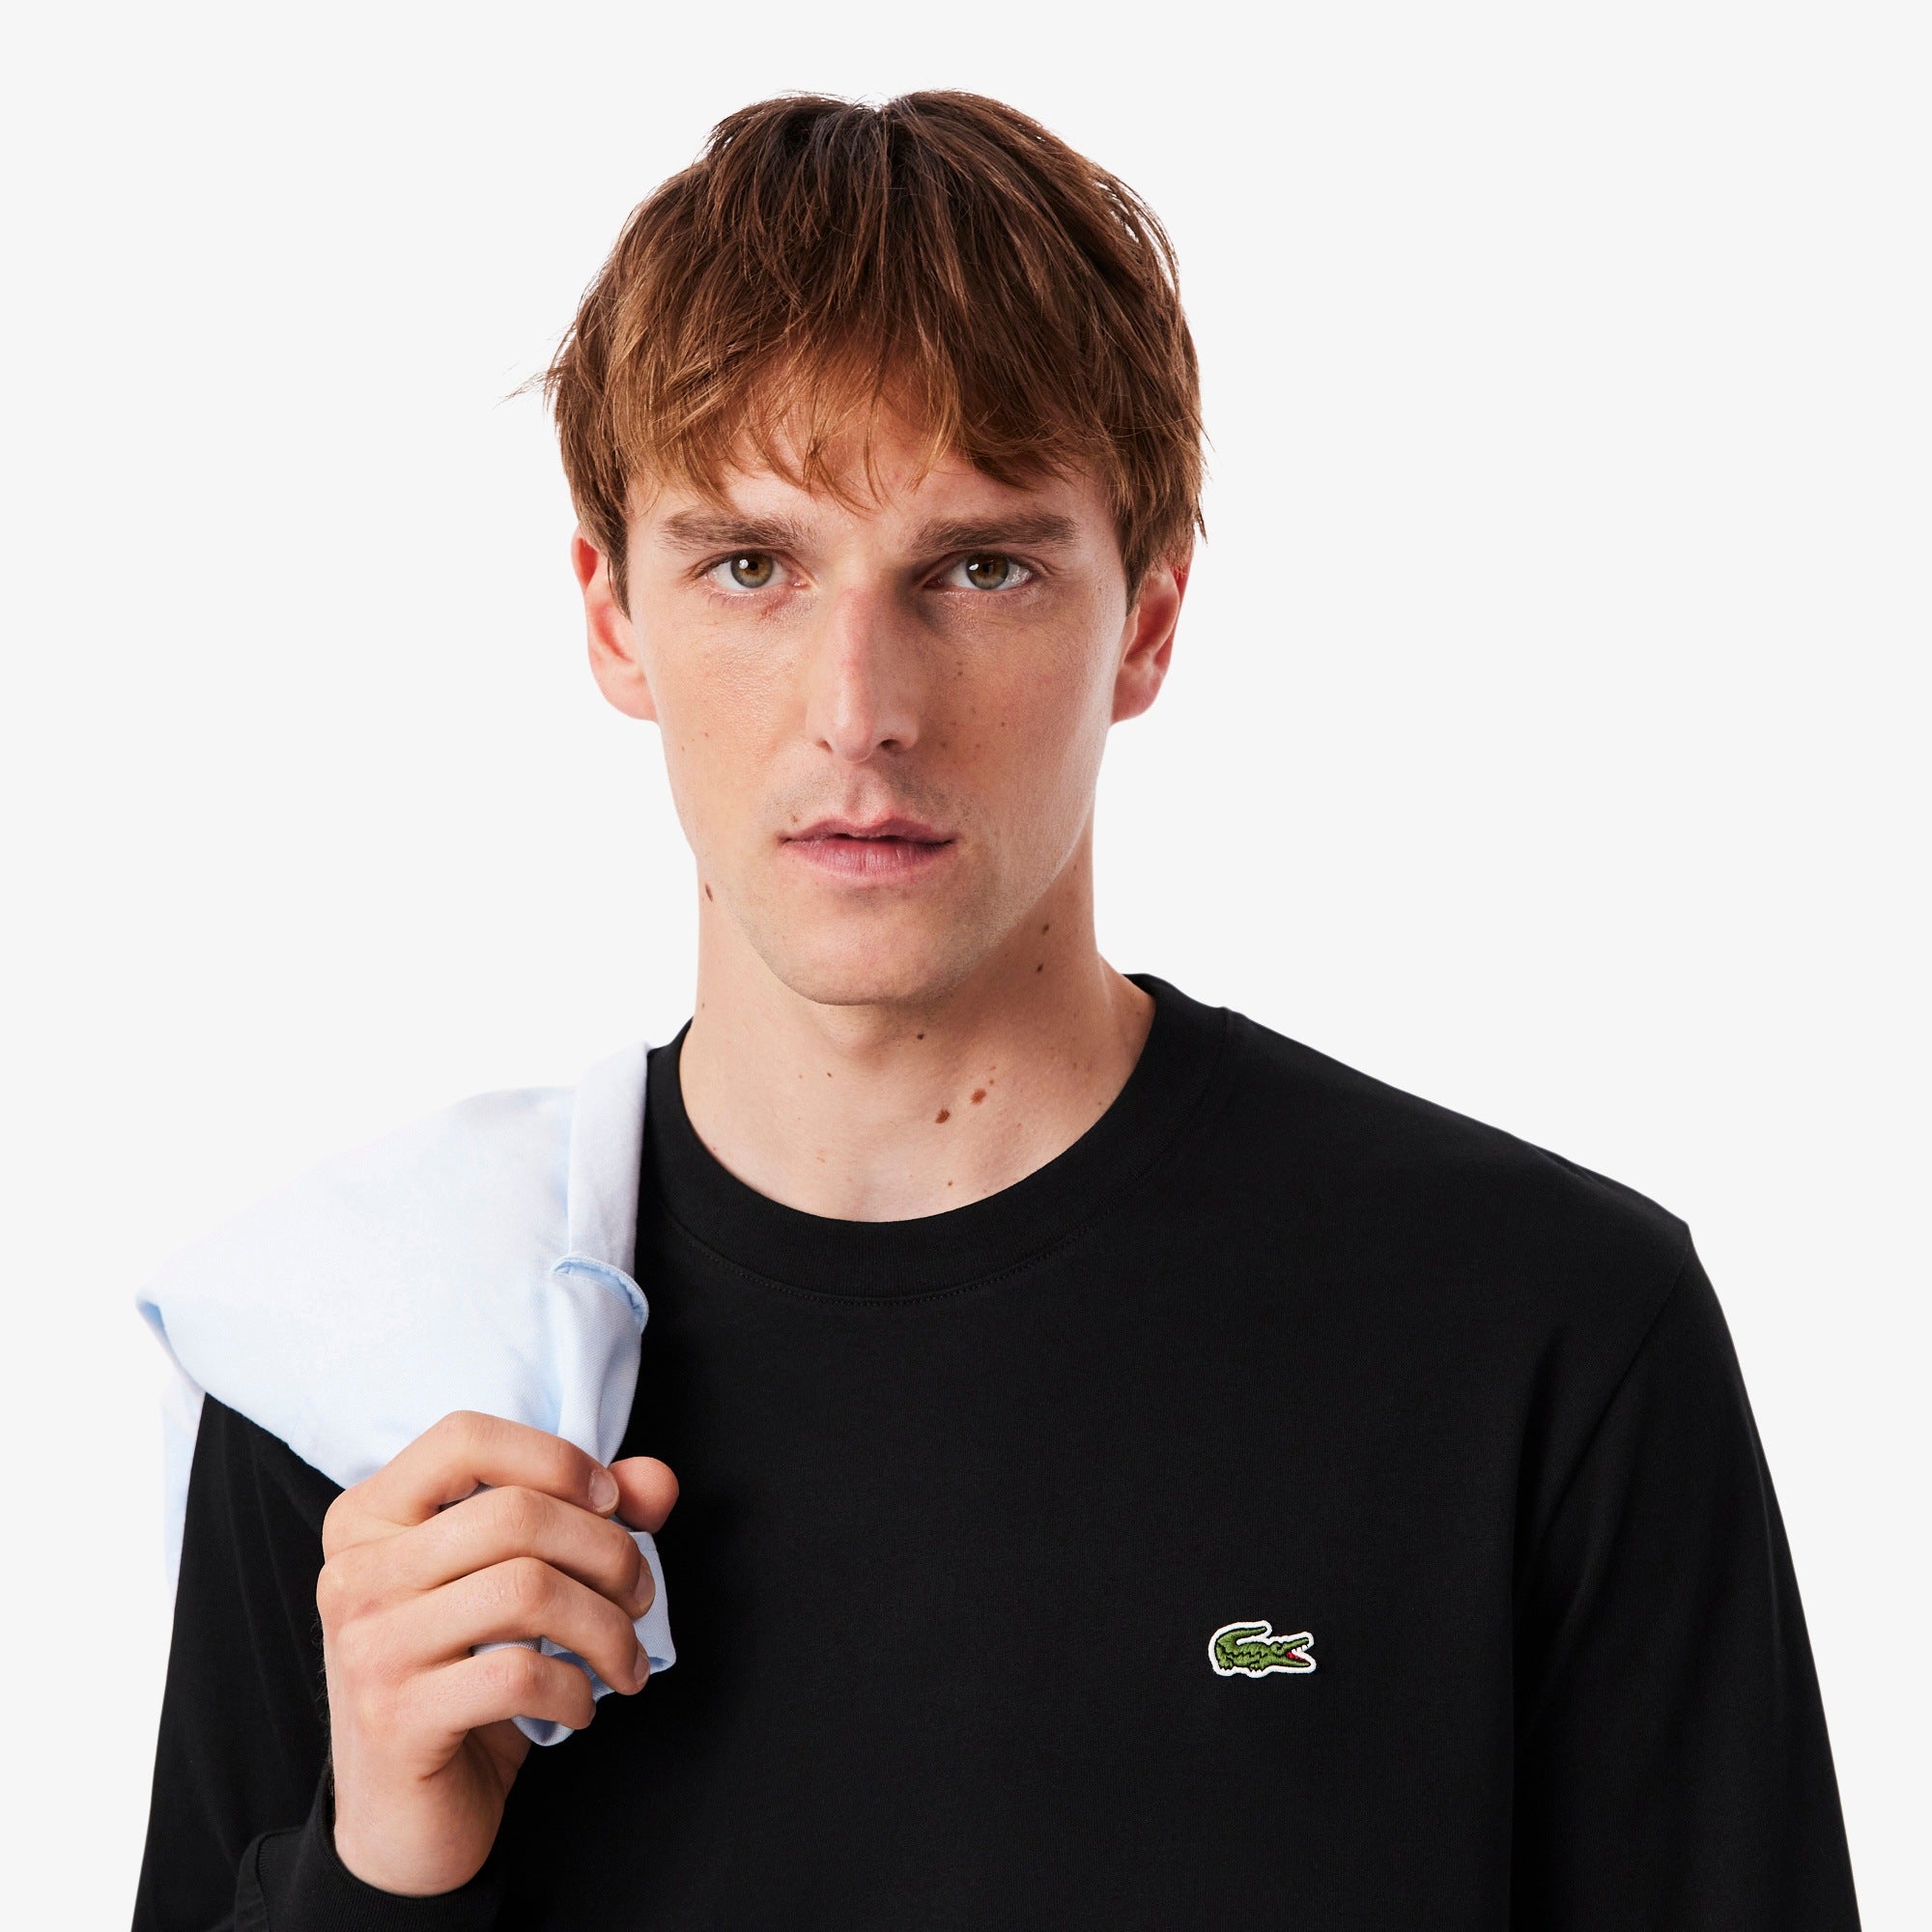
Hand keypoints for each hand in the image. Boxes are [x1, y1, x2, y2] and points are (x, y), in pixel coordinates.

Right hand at [316, 1411, 677, 1895]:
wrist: (404, 1817)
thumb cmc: (463, 1675)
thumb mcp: (516, 1580)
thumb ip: (587, 1514)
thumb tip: (657, 1481)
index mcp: (371, 1515)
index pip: (465, 1437)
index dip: (555, 1458)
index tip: (611, 1501)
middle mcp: (356, 1570)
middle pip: (516, 1515)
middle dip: (608, 1550)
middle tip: (638, 1595)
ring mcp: (369, 1645)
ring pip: (527, 1590)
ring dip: (606, 1626)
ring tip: (625, 1657)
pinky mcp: (395, 1717)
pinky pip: (519, 1674)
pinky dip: (576, 1689)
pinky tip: (581, 1706)